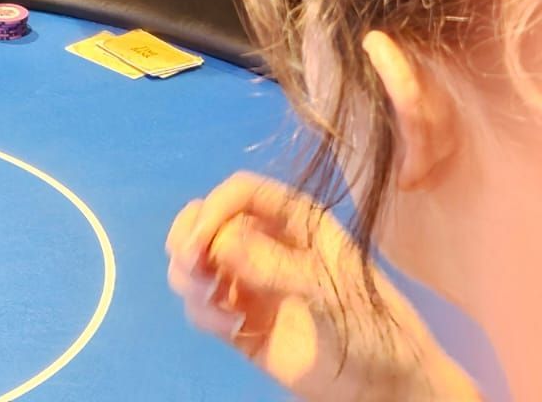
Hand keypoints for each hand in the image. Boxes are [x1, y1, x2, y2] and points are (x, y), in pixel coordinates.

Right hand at [165, 173, 480, 401]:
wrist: (385, 386)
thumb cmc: (370, 325)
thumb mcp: (329, 289)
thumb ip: (275, 266)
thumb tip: (220, 242)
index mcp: (293, 219)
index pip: (240, 192)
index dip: (213, 208)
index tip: (198, 242)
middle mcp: (266, 242)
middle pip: (207, 219)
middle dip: (189, 238)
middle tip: (192, 268)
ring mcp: (251, 282)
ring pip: (197, 262)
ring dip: (189, 277)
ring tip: (212, 302)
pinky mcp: (242, 322)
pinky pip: (203, 305)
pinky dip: (203, 312)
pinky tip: (230, 328)